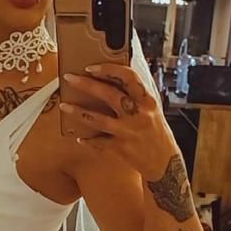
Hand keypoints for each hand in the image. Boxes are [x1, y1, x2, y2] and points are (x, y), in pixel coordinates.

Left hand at [60, 62, 178, 181]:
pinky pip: (99, 142)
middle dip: (87, 84)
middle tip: (69, 78)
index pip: (129, 78)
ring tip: (64, 106)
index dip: (109, 69)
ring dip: (78, 112)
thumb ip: (136, 96)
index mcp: (148, 101)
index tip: (91, 67)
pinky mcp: (122, 149)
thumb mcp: (152, 110)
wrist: (166, 164)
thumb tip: (115, 78)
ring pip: (99, 119)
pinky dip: (88, 140)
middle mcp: (139, 114)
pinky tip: (79, 136)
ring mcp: (129, 132)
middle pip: (109, 94)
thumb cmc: (157, 134)